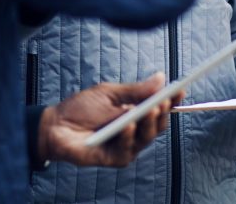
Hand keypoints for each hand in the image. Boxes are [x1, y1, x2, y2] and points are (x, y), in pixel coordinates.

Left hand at [38, 72, 182, 167]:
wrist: (55, 126)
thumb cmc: (80, 109)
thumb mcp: (108, 93)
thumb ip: (134, 90)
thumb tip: (160, 78)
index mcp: (134, 113)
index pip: (158, 108)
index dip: (171, 100)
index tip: (180, 89)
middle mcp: (134, 131)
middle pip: (157, 124)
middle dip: (162, 111)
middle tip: (164, 100)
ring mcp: (126, 145)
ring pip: (146, 137)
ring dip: (148, 122)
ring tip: (149, 109)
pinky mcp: (116, 158)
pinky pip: (128, 148)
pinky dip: (128, 136)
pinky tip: (127, 125)